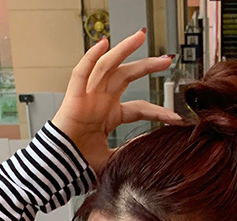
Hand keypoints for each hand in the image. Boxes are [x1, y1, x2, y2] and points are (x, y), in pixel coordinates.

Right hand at [52, 29, 182, 175]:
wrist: (60, 167)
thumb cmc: (80, 162)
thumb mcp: (113, 158)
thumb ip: (128, 150)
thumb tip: (147, 146)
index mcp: (111, 115)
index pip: (140, 107)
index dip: (158, 111)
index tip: (176, 117)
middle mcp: (101, 101)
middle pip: (127, 76)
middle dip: (147, 65)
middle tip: (168, 59)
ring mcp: (89, 96)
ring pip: (108, 66)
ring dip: (124, 50)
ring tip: (140, 36)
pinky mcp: (74, 97)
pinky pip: (82, 73)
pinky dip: (90, 57)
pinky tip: (103, 44)